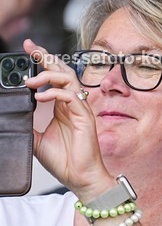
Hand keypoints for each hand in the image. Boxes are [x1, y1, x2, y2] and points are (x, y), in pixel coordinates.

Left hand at [23, 39, 113, 201]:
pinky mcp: (85, 117)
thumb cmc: (65, 160)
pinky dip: (55, 94)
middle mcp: (73, 104)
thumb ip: (27, 124)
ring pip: (69, 80)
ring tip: (30, 81)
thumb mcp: (36, 140)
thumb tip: (11, 116)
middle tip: (31, 48)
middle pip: (63, 71)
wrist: (79, 176)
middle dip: (47, 57)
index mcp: (62, 107)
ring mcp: (80, 109)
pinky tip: (40, 97)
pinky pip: (71, 97)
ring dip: (49, 76)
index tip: (28, 49)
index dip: (43, 61)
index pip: (53, 77)